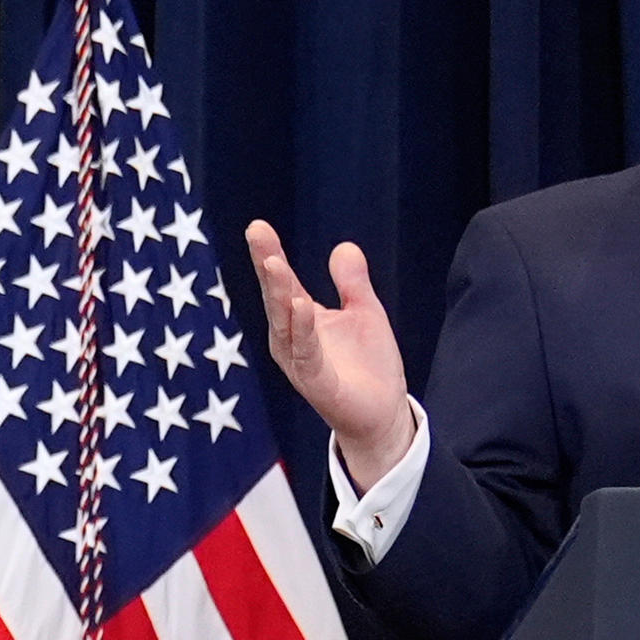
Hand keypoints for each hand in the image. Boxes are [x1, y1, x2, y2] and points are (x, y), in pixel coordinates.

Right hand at [242, 221, 418, 486]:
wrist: (383, 414)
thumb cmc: (368, 365)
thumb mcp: (364, 312)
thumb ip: (352, 282)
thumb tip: (344, 246)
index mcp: (300, 320)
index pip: (282, 282)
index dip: (270, 253)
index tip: (257, 225)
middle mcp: (291, 340)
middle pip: (276, 297)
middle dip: (267, 264)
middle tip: (257, 232)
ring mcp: (300, 362)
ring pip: (285, 323)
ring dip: (279, 293)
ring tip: (274, 263)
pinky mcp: (316, 383)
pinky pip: (306, 353)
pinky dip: (302, 330)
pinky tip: (302, 305)